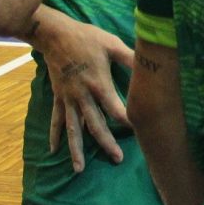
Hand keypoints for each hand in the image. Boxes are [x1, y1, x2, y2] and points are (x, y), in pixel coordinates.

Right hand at [30, 7, 134, 171]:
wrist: (56, 35)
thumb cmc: (87, 38)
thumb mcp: (111, 44)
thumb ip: (130, 57)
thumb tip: (149, 62)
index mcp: (99, 83)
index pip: (115, 107)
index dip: (127, 120)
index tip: (139, 130)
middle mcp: (83, 95)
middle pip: (95, 124)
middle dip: (106, 142)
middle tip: (117, 159)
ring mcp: (69, 98)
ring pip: (73, 129)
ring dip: (76, 149)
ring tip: (79, 169)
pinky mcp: (59, 97)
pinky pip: (57, 119)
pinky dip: (55, 135)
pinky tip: (54, 150)